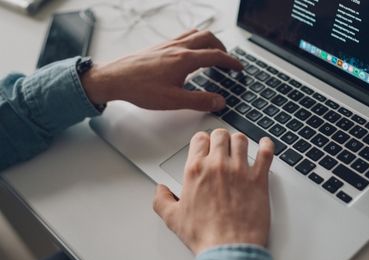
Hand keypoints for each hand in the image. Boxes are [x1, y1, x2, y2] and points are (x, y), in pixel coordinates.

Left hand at [81, 29, 242, 110]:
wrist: (115, 78)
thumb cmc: (140, 88)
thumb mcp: (174, 100)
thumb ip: (200, 101)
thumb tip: (219, 101)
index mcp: (185, 59)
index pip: (215, 56)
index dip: (231, 62)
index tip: (238, 68)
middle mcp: (178, 47)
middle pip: (208, 38)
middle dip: (222, 48)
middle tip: (228, 60)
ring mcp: (168, 44)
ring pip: (196, 34)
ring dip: (209, 41)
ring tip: (213, 52)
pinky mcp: (160, 46)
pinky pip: (183, 36)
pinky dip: (194, 40)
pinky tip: (190, 52)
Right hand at [153, 130, 274, 254]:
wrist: (229, 248)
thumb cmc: (205, 235)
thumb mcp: (173, 219)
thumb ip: (162, 200)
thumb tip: (160, 191)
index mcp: (196, 171)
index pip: (199, 140)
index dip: (202, 141)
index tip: (205, 145)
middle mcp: (218, 165)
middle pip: (220, 135)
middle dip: (220, 138)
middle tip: (222, 146)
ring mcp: (240, 170)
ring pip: (241, 140)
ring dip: (239, 141)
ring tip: (239, 147)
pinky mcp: (259, 179)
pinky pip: (265, 153)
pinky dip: (266, 146)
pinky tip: (264, 145)